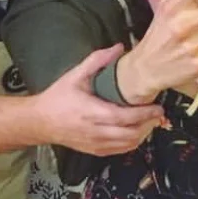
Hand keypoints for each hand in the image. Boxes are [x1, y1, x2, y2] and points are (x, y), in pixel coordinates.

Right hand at [33, 45, 164, 155]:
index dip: (144, 114)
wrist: (40, 121)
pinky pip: (120, 151)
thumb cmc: (57, 98)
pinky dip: (132, 143)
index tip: (158, 107)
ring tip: (149, 122)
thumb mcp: (74, 75)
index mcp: (92, 112)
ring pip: (128, 145)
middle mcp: (96, 131)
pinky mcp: (95, 151)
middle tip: (157, 113)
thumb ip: (97, 61)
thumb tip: (119, 47)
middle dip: (148, 125)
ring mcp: (96, 144)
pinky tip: (136, 132)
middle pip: (131, 134)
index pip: (125, 117)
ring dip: (143, 134)